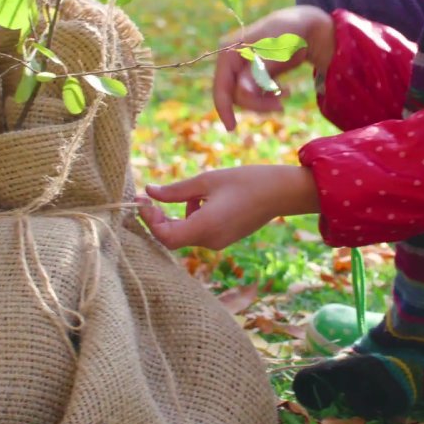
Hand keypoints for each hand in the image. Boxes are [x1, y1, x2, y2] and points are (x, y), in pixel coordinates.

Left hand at [137, 165, 318, 249]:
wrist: (281, 192)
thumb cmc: (246, 181)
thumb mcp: (207, 180)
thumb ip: (175, 190)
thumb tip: (148, 192)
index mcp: (205, 227)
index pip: (165, 235)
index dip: (149, 220)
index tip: (143, 201)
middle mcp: (210, 241)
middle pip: (171, 238)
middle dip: (158, 219)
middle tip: (149, 198)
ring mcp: (218, 242)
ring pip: (185, 234)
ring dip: (177, 215)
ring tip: (191, 192)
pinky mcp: (224, 239)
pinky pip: (198, 232)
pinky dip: (192, 217)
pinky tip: (204, 198)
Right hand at [214, 5, 333, 130]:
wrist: (303, 28)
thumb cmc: (288, 35)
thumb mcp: (274, 53)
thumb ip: (258, 73)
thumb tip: (242, 93)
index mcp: (228, 51)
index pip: (221, 85)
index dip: (223, 107)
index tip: (231, 127)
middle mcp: (230, 60)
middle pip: (235, 94)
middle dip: (257, 103)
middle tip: (281, 106)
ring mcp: (240, 68)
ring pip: (246, 97)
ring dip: (266, 100)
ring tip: (288, 93)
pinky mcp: (251, 74)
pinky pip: (255, 94)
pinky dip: (270, 96)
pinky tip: (286, 90)